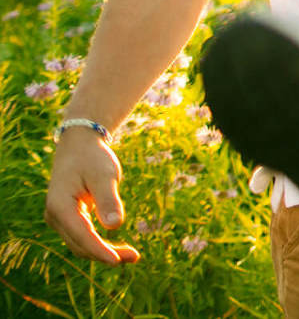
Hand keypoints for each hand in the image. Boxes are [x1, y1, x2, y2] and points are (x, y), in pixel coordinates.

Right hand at [44, 128, 140, 264]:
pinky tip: (117, 248)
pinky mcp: (67, 219)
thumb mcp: (104, 175)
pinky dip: (98, 244)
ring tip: (131, 256)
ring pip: (80, 244)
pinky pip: (82, 237)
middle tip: (134, 257)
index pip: (81, 236)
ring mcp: (59, 219)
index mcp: (60, 206)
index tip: (117, 261)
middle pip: (80, 245)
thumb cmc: (93, 158)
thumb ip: (108, 200)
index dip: (99, 251)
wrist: (79, 145)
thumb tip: (114, 227)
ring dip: (102, 252)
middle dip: (105, 254)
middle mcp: (54, 216)